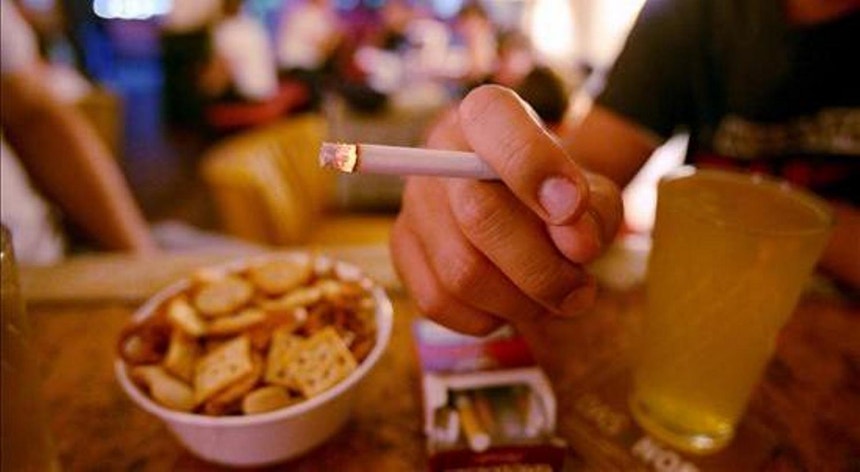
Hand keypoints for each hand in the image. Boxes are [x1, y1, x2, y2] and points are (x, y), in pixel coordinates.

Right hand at [390, 85, 622, 334]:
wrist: (524, 203)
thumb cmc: (561, 196)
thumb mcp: (594, 192)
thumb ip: (595, 211)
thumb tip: (575, 247)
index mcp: (487, 114)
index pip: (496, 125)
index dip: (535, 168)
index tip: (572, 210)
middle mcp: (438, 152)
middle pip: (478, 215)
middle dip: (540, 267)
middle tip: (579, 289)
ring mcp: (413, 203)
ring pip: (461, 271)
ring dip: (520, 301)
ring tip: (554, 299)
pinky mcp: (402, 249)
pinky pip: (439, 302)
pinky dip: (487, 317)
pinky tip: (512, 303)